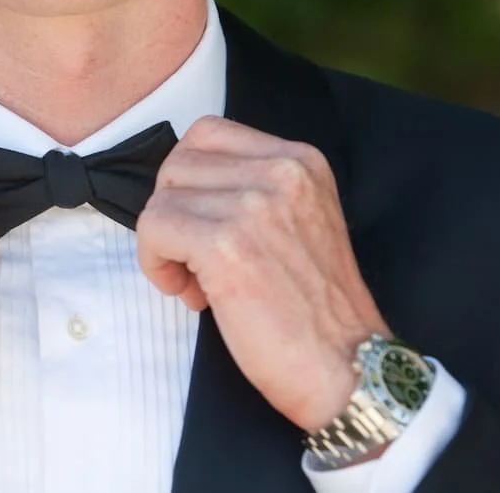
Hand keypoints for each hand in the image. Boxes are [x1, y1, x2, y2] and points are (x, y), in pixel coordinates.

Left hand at [138, 116, 387, 432]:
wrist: (346, 364)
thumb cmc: (319, 310)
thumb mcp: (303, 221)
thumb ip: (257, 191)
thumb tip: (185, 190)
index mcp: (302, 160)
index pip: (208, 134)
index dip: (192, 182)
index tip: (205, 223)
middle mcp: (282, 172)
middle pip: (179, 164)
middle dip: (175, 212)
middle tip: (198, 260)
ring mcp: (255, 205)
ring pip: (162, 198)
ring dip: (165, 243)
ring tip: (198, 281)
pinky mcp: (226, 244)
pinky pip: (154, 228)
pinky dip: (157, 264)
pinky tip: (191, 293)